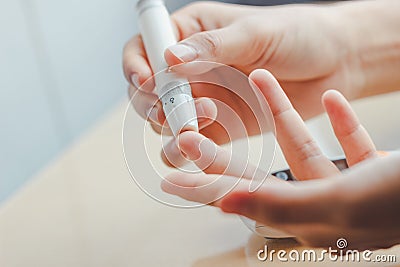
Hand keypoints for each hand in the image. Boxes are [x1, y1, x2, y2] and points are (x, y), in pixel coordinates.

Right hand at [124, 2, 362, 143]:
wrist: (335, 63)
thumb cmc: (298, 34)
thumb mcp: (254, 32)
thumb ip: (211, 47)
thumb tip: (169, 58)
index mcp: (191, 35)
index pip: (144, 49)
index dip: (136, 66)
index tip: (148, 81)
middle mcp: (191, 70)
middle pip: (148, 92)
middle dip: (154, 104)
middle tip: (175, 108)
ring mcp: (204, 100)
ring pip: (165, 123)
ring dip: (171, 129)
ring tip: (197, 123)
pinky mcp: (221, 129)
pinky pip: (193, 145)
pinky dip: (189, 151)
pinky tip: (202, 145)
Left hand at [161, 69, 399, 248]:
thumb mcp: (338, 203)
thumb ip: (279, 205)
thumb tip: (225, 203)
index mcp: (306, 219)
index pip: (242, 199)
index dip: (205, 186)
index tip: (171, 173)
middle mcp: (319, 205)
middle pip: (260, 172)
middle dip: (227, 149)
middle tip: (191, 131)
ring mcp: (345, 185)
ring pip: (303, 145)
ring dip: (284, 112)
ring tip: (263, 81)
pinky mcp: (371, 169)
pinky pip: (346, 141)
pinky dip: (334, 120)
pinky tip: (327, 99)